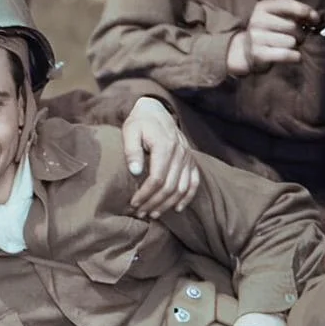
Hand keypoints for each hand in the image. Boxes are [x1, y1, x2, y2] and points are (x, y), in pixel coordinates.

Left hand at [121, 97, 200, 216]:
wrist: (156, 111)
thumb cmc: (140, 123)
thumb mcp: (130, 131)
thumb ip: (132, 150)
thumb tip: (136, 172)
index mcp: (164, 146)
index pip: (157, 178)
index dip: (145, 194)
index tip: (133, 203)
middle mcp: (180, 153)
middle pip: (170, 186)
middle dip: (154, 203)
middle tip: (140, 213)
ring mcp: (187, 157)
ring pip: (182, 188)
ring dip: (168, 204)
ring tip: (153, 214)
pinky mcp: (191, 160)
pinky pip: (194, 182)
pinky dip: (187, 197)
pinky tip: (176, 208)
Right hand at [226, 0, 318, 75]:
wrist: (246, 51)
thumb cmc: (270, 33)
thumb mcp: (279, 17)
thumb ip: (298, 13)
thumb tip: (317, 17)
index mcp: (263, 7)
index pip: (288, 5)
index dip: (306, 12)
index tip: (314, 20)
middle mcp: (257, 20)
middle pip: (292, 26)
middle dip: (300, 34)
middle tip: (295, 38)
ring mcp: (255, 37)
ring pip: (291, 42)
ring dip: (295, 46)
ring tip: (287, 46)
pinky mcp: (257, 53)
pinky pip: (286, 54)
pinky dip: (294, 57)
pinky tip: (291, 56)